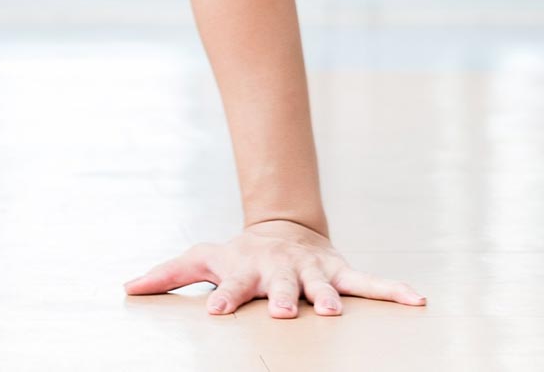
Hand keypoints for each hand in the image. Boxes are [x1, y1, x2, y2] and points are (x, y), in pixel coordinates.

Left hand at [123, 219, 426, 316]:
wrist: (282, 228)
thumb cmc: (237, 254)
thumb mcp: (201, 259)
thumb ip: (167, 275)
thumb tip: (127, 287)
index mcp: (245, 271)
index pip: (230, 288)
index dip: (223, 300)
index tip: (215, 314)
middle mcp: (280, 271)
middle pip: (281, 287)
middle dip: (283, 298)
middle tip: (286, 313)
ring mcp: (313, 271)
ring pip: (325, 285)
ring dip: (331, 297)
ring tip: (336, 312)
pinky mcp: (342, 272)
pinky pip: (372, 282)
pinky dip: (394, 290)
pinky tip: (417, 300)